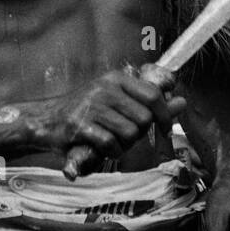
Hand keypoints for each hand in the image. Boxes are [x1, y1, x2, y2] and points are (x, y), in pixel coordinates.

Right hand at [48, 67, 184, 178]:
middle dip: (139, 133)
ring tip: (111, 140)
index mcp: (116, 78)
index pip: (152, 94)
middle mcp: (105, 88)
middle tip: (125, 136)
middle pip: (144, 117)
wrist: (47, 120)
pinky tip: (100, 147)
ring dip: (124, 145)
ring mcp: (92, 106)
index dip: (164, 115)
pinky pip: (111, 144)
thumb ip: (150, 102)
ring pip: (130, 133)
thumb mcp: (118, 100)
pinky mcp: (81, 125)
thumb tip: (182, 102)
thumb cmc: (88, 111)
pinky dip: (110, 151)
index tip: (164, 129)